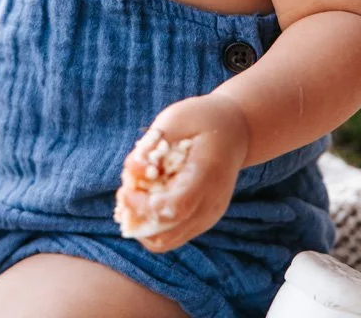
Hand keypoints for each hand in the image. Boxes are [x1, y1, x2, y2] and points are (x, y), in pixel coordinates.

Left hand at [117, 94, 249, 251]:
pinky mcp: (201, 220)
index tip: (125, 190)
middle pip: (167, 235)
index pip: (174, 209)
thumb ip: (152, 146)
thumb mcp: (176, 119)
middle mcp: (209, 205)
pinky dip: (151, 223)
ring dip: (141, 224)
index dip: (143, 206)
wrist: (235, 131)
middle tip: (125, 192)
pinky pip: (171, 234)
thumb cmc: (202, 119)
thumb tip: (130, 172)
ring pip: (166, 241)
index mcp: (206, 176)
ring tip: (132, 194)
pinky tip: (144, 197)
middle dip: (136, 219)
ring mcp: (207, 217)